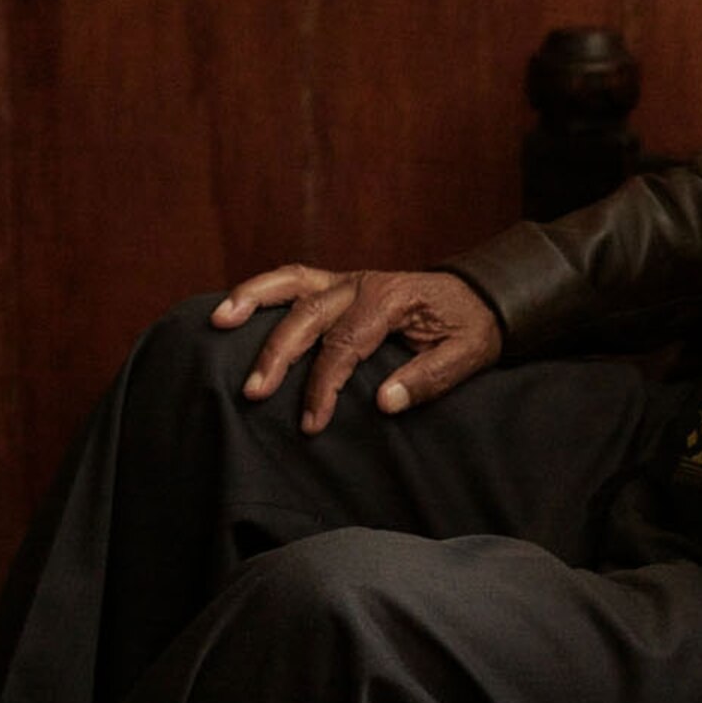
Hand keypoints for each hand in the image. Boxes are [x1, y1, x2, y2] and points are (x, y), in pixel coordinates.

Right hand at [212, 266, 502, 434]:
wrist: (483, 294)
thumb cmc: (472, 327)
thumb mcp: (467, 355)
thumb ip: (429, 378)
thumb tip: (386, 401)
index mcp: (391, 300)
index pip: (346, 344)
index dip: (325, 384)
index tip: (313, 422)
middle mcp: (362, 284)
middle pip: (308, 315)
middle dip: (278, 355)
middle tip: (253, 393)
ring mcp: (346, 280)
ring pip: (291, 284)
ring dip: (252, 300)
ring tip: (218, 321)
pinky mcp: (337, 284)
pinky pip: (294, 281)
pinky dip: (262, 291)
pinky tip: (233, 307)